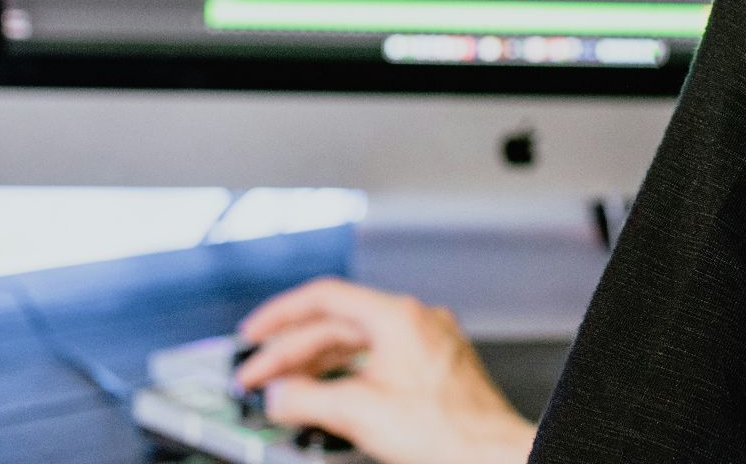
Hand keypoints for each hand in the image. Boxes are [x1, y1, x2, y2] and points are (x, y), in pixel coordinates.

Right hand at [234, 278, 535, 463]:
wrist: (492, 455)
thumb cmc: (447, 432)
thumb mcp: (359, 413)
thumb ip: (306, 399)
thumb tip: (276, 395)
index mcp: (398, 316)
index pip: (324, 297)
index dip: (280, 316)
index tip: (254, 335)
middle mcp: (416, 320)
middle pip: (338, 324)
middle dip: (293, 352)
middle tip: (260, 375)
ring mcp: (428, 342)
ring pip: (359, 344)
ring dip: (319, 366)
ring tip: (287, 391)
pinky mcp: (434, 367)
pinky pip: (379, 360)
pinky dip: (348, 375)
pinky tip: (329, 396)